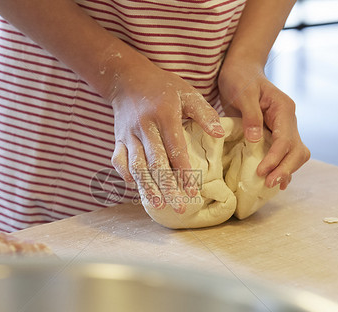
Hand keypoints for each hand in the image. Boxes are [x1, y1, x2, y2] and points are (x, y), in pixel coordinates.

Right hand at [110, 62, 224, 211]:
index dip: (184, 171)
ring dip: (146, 186)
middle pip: (155, 162)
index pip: (175, 148)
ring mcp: (128, 134)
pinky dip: (126, 175)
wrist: (127, 78)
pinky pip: (119, 161)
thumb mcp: (187, 92)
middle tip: (179, 207)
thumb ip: (204, 113)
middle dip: (167, 186)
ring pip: (136, 165)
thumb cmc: (163, 87)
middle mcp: (144, 127)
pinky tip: (136, 188)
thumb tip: (219, 133)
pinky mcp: (118, 139)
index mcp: (163, 115)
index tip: (193, 191)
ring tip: (157, 204)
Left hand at [218, 61, 309, 189]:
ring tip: (271, 185)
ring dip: (285, 170)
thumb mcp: (243, 93)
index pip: (285, 140)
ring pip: (295, 154)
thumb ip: (251, 115)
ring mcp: (284, 128)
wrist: (240, 70)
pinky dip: (281, 167)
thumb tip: (256, 139)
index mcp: (284, 109)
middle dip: (285, 168)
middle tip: (269, 183)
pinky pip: (284, 154)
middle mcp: (288, 120)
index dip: (275, 158)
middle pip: (297, 150)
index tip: (262, 171)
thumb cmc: (240, 78)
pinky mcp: (275, 134)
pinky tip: (274, 181)